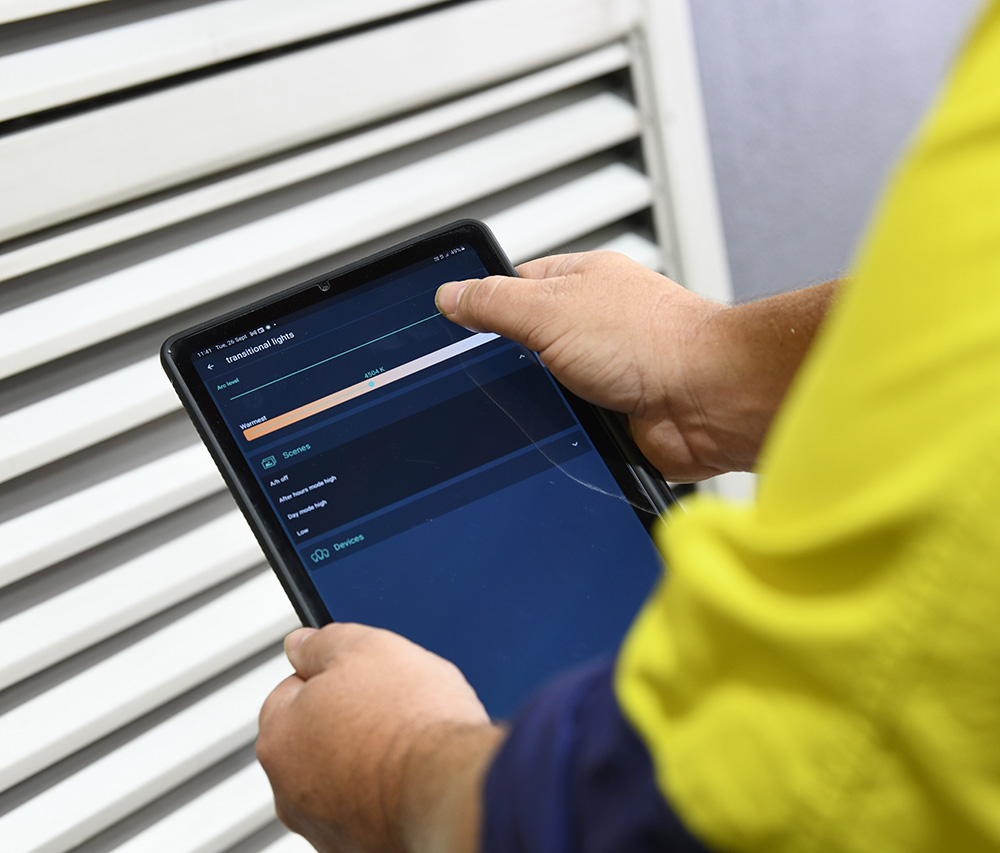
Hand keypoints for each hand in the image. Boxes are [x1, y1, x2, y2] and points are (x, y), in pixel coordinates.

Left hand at [257, 624, 503, 852]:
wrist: (454, 786)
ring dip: (368, 759)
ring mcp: (326, 826)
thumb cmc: (411, 722)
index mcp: (280, 737)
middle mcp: (290, 791)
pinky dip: (389, 792)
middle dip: (348, 720)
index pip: (291, 690)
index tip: (360, 674)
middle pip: (315, 737)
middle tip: (391, 705)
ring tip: (410, 741)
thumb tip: (300, 643)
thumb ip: (321, 643)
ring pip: (343, 776)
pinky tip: (416, 774)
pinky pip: (371, 808)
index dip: (331, 675)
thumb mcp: (364, 647)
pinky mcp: (365, 847)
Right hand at [436, 251, 735, 480]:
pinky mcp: (614, 414)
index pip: (514, 285)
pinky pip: (569, 424)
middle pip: (527, 341)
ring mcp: (606, 370)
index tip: (453, 324)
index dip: (483, 303)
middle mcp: (596, 324)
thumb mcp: (550, 309)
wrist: (706, 402)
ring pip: (546, 388)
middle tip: (486, 373)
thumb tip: (451, 295)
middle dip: (509, 361)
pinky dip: (561, 430)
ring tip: (531, 403)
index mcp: (581, 282)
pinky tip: (554, 431)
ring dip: (538, 401)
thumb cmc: (653, 343)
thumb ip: (495, 302)